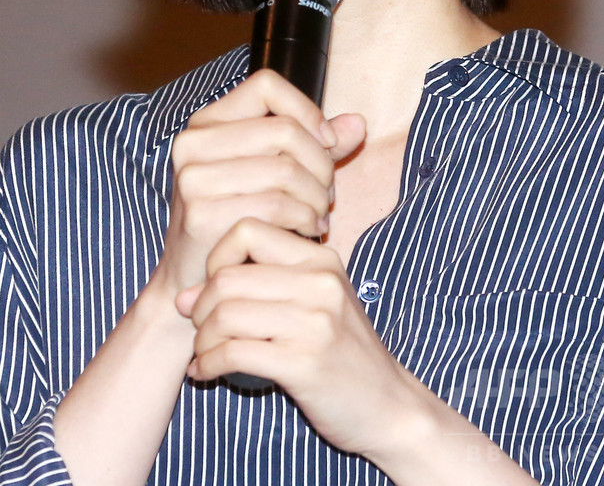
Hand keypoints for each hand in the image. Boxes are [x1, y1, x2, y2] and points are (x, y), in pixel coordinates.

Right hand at [151, 70, 364, 301]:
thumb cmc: (239, 219)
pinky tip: (307, 230)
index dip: (306, 109)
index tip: (327, 143)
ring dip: (316, 197)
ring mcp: (193, 177)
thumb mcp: (276, 174)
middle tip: (327, 194)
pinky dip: (304, 218)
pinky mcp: (201, 212)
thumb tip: (358, 123)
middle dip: (321, 165)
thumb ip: (316, 147)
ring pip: (286, 169)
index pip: (267, 85)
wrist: (197, 281)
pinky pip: (276, 204)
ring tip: (319, 215)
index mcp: (208, 123)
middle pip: (285, 130)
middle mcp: (194, 142)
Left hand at [178, 217, 416, 459]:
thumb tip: (182, 296)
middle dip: (200, 307)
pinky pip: (233, 353)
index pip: (247, 230)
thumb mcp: (311, 304)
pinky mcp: (304, 363)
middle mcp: (320, 282)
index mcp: (320, 259)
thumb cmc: (340, 351)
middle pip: (227, 277)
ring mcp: (314, 322)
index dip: (216, 256)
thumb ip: (254, 290)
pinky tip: (206, 372)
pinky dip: (208, 364)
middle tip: (200, 328)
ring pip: (225, 314)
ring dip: (201, 339)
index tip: (216, 286)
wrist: (388, 404)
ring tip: (203, 352)